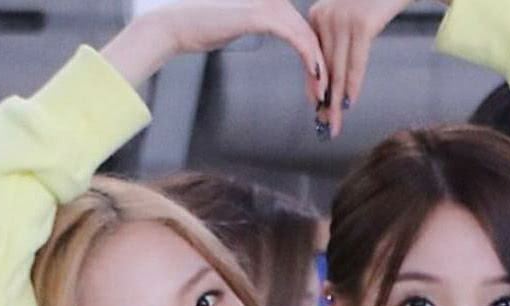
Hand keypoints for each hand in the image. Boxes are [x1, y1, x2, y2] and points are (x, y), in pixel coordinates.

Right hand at [104, 0, 326, 101]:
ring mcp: (272, 6)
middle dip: (323, 67)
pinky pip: (297, 39)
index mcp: (274, 4)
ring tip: (324, 92)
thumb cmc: (207, 29)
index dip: (318, 58)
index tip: (322, 83)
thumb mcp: (245, 29)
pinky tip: (316, 76)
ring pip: (309, 39)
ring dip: (320, 68)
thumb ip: (267, 30)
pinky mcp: (264, 17)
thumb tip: (286, 43)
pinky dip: (309, 59)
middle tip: (329, 93)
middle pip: (312, 36)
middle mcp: (277, 2)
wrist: (180, 27)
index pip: (306, 31)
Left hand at [308, 0, 412, 136]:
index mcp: (318, 15)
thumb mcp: (353, 17)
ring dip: (336, 101)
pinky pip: (355, 62)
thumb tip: (338, 74)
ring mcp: (341, 20)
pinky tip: (349, 103)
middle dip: (324, 101)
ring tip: (334, 123)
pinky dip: (353, 85)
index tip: (316, 110)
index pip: (315, 60)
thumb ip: (341, 39)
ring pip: (337, 70)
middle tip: (324, 126)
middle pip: (324, 67)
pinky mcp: (360, 24)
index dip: (316, 87)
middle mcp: (323, 16)